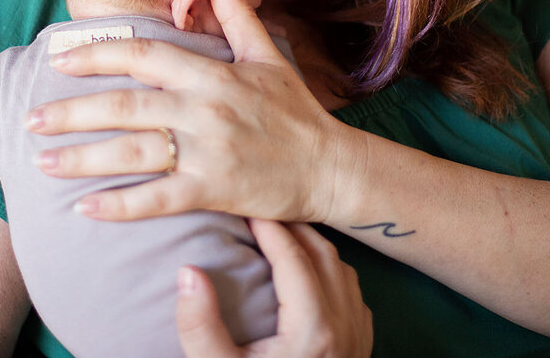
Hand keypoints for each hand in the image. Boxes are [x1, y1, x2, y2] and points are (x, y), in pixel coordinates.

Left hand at [28, 0, 350, 223]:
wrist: (331, 166)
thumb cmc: (295, 110)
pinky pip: (158, 200)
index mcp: (212, 73)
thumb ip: (237, 13)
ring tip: (42, 163)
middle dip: (71, 112)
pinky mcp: (214, 190)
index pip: (143, 54)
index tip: (58, 57)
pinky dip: (120, 206)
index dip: (97, 53)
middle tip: (30, 121)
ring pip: (133, 153)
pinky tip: (85, 209)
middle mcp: (205, 108)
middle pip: (125, 106)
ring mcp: (208, 151)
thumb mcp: (267, 55)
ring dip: (83, 159)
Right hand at [177, 219, 372, 357]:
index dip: (268, 224)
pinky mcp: (361, 351)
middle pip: (322, 253)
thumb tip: (188, 271)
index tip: (245, 206)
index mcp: (313, 328)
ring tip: (280, 234)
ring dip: (312, 246)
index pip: (293, 255)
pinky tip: (307, 274)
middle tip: (259, 211)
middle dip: (291, 226)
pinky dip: (330, 271)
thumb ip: (201, 326)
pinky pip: (352, 294)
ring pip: (343, 270)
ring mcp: (359, 339)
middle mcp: (345, 326)